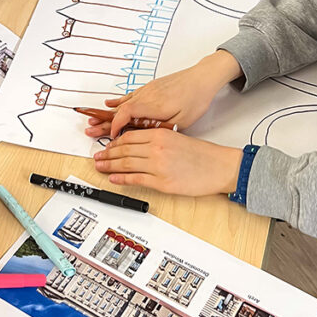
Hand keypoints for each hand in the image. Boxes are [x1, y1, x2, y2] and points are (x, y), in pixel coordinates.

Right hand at [85, 50, 242, 138]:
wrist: (202, 77)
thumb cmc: (195, 98)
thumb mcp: (182, 121)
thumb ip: (162, 130)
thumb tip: (148, 138)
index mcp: (152, 105)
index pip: (126, 115)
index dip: (115, 127)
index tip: (111, 137)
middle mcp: (146, 96)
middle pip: (119, 110)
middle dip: (103, 121)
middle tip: (89, 129)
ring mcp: (146, 90)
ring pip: (122, 103)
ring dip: (107, 113)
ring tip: (92, 120)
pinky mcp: (149, 87)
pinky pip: (129, 96)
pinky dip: (118, 102)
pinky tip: (108, 103)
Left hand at [94, 128, 242, 195]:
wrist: (220, 167)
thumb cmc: (202, 154)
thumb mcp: (177, 138)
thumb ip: (157, 140)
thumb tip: (137, 145)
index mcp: (160, 134)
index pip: (128, 137)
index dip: (114, 143)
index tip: (107, 146)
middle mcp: (156, 148)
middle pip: (123, 150)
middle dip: (107, 154)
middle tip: (97, 157)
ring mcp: (158, 165)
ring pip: (126, 164)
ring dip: (109, 165)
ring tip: (100, 167)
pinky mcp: (162, 182)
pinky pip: (135, 179)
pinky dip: (121, 178)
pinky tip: (113, 178)